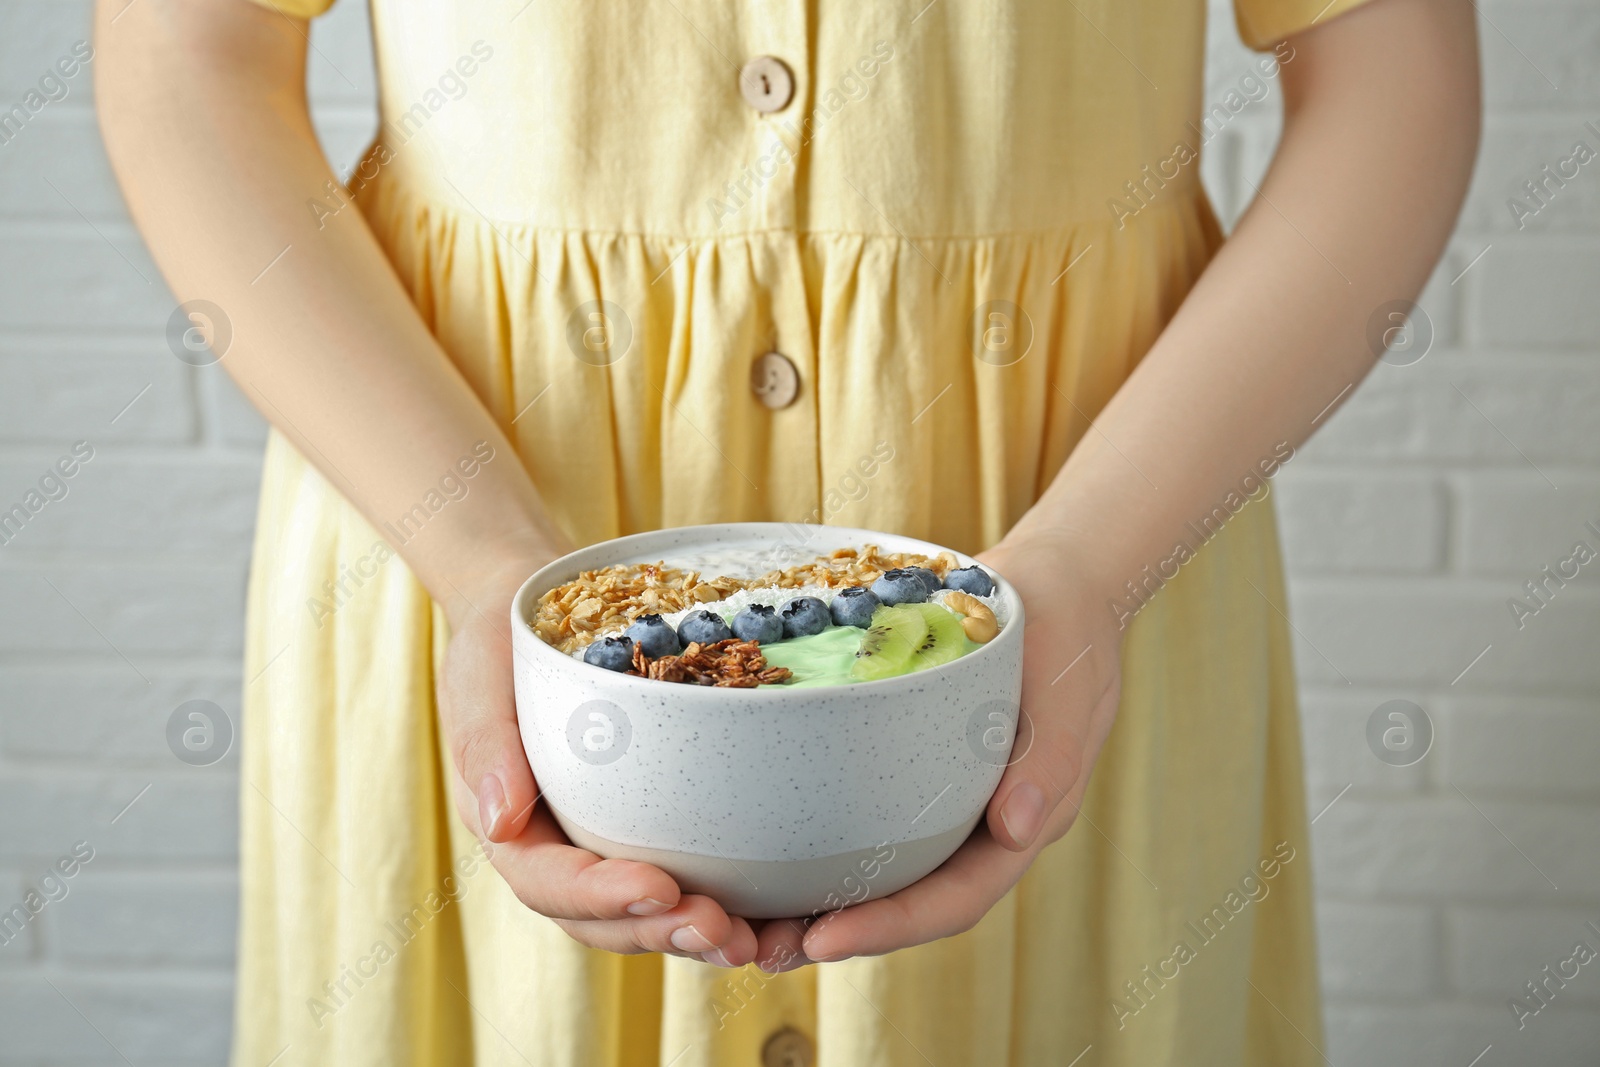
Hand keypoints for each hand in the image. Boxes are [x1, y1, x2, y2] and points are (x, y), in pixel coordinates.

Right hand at [436, 554, 760, 967]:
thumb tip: (499, 823)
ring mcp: (603, 847)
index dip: (602, 896)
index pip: (549, 883)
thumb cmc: (500, 644)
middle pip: (604, 920)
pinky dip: (725, 903)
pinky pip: (682, 879)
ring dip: (696, 933)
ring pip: (646, 914)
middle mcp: (557, 852)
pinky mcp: (646, 830)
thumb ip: (486, 745)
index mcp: (511, 829)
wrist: (531, 616)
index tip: (660, 887)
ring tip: (756, 940)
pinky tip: (774, 912)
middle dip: (662, 930)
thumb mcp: (480, 677)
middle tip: (724, 932)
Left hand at [748, 530, 1124, 966]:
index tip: (825, 938)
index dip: (892, 926)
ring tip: (746, 922)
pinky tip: (760, 841)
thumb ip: (1049, 762)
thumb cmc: (1068, 639)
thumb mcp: (1069, 694)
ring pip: (877, 869)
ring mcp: (942, 801)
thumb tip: (1017, 830)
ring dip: (816, 899)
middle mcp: (976, 829)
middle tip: (763, 949)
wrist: (1050, 586)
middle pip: (905, 902)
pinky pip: (861, 813)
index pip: (954, 899)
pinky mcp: (910, 768)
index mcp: (1018, 829)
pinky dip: (815, 837)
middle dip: (838, 931)